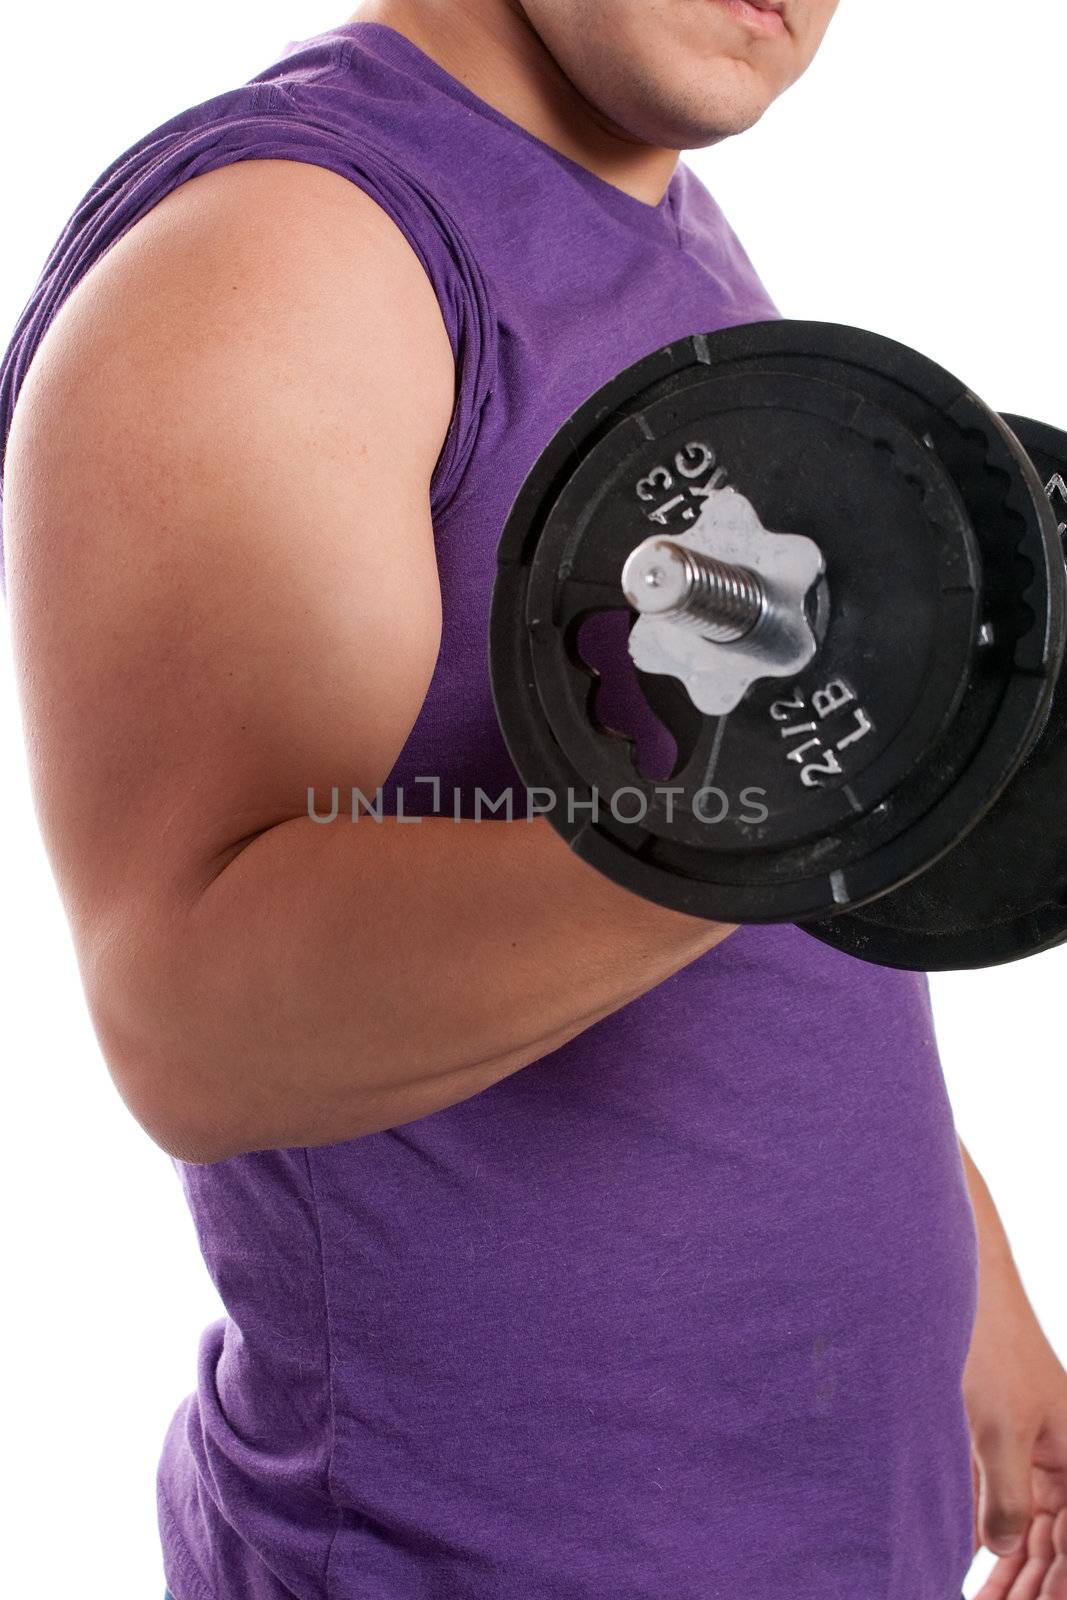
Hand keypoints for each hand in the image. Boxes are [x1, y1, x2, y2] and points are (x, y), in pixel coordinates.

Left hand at [964, 1256, 1066, 1599]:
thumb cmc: (989, 1349)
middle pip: (1054, 1540)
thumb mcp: (998, 1430)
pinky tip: (973, 1560)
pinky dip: (990, 1531)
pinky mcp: (1004, 1439)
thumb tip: (1004, 1552)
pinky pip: (1003, 1499)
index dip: (1058, 1583)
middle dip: (1031, 1583)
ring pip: (1028, 1526)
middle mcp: (1063, 1457)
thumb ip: (1006, 1497)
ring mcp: (1035, 1449)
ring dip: (1009, 1567)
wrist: (959, 1289)